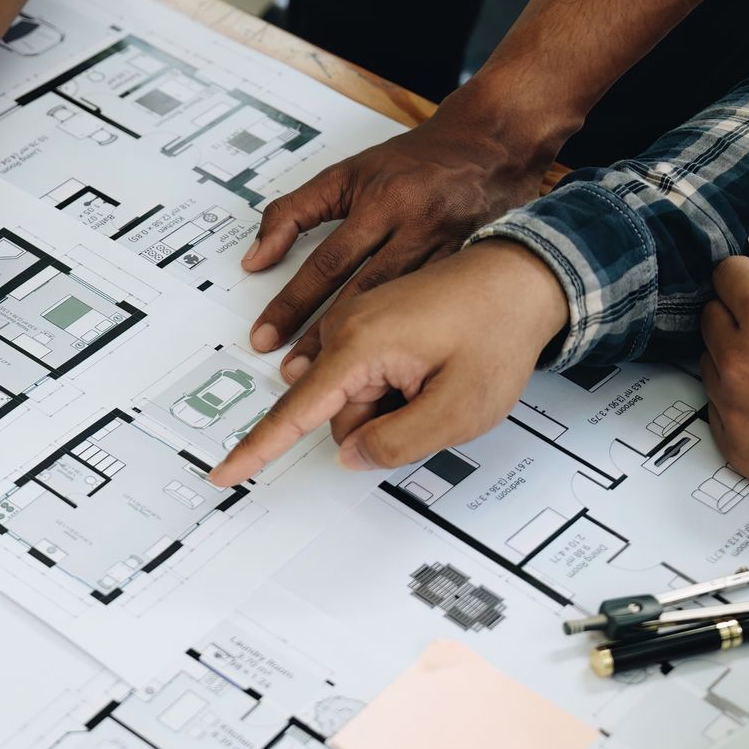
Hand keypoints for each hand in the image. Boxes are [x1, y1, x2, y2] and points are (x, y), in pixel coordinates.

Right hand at [211, 240, 568, 485]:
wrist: (523, 275)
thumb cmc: (497, 331)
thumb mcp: (458, 408)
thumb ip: (397, 441)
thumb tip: (350, 454)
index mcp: (359, 344)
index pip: (296, 410)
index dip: (259, 448)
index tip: (224, 473)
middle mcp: (348, 326)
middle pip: (337, 411)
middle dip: (379, 424)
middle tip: (437, 402)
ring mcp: (359, 321)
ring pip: (356, 396)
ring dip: (393, 404)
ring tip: (443, 377)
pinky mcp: (373, 321)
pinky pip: (369, 374)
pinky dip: (397, 384)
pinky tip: (435, 367)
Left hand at [243, 105, 549, 377]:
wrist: (491, 144)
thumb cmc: (415, 159)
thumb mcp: (347, 172)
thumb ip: (294, 212)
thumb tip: (254, 258)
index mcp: (382, 201)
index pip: (328, 261)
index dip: (292, 302)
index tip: (265, 336)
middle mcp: (415, 227)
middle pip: (362, 293)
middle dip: (324, 339)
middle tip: (294, 376)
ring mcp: (448, 251)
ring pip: (401, 309)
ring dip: (366, 351)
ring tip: (335, 386)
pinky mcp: (470, 267)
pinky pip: (436, 310)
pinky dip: (411, 341)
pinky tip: (392, 370)